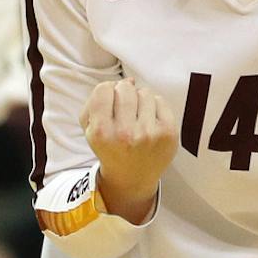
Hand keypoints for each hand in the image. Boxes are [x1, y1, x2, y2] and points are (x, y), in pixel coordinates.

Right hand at [81, 78, 173, 222]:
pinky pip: (160, 100)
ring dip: (140, 101)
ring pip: (144, 92)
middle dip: (124, 94)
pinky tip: (150, 122)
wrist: (132, 177)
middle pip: (125, 88)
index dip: (107, 92)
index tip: (109, 103)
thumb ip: (96, 100)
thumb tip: (130, 80)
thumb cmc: (109, 146)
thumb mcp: (90, 129)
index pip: (104, 89)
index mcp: (101, 132)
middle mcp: (125, 134)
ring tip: (137, 118)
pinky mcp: (168, 133)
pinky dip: (154, 107)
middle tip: (125, 110)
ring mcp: (149, 133)